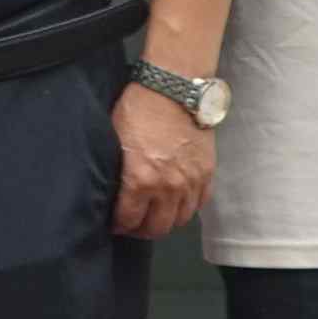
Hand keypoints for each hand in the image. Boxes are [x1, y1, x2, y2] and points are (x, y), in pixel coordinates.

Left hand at [109, 82, 212, 242]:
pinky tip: (175, 203)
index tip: (115, 223)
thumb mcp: (115, 140)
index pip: (129, 220)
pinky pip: (199, 204)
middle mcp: (168, 187)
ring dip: (166, 221)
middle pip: (157, 227)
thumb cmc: (139, 108)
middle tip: (134, 224)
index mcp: (140, 180)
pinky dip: (187, 208)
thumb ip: (117, 170)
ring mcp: (191, 182)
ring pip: (180, 220)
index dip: (120, 225)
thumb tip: (110, 189)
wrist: (173, 88)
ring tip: (155, 215)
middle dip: (141, 229)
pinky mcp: (207, 173)